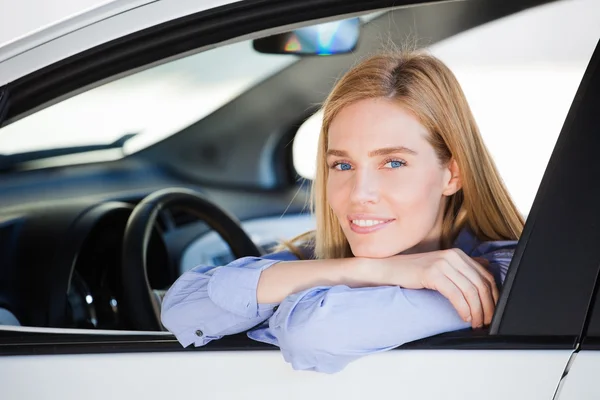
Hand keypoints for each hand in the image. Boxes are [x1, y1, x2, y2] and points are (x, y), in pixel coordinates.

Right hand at [381, 249, 498, 328]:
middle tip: (486, 321)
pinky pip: (455, 294)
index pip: (486, 276)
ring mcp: (442, 263)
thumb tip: (484, 272)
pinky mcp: (432, 273)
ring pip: (470, 290)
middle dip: (487, 306)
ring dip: (476, 310)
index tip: (493, 311)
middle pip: (481, 284)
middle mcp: (453, 256)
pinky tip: (464, 317)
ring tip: (475, 322)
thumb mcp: (441, 267)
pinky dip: (463, 308)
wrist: (389, 269)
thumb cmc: (413, 272)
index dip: (494, 296)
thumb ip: (461, 270)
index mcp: (458, 254)